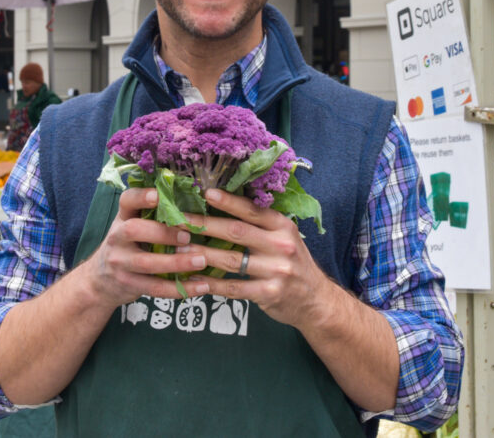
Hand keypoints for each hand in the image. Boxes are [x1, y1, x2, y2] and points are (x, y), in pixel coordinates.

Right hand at [81, 187, 210, 309]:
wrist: (101, 282)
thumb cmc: (128, 246)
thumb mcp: (132, 227)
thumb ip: (152, 216)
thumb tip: (194, 203)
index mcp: (122, 218)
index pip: (127, 201)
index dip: (141, 196)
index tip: (159, 195)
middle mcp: (117, 238)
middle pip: (134, 230)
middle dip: (162, 232)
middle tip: (188, 236)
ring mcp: (120, 263)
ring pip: (147, 263)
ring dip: (176, 263)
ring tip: (201, 261)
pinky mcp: (128, 284)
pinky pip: (155, 287)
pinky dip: (180, 288)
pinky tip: (201, 286)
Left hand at [181, 189, 329, 328]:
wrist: (316, 300)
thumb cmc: (292, 263)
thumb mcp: (284, 238)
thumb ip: (260, 225)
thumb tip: (222, 206)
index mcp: (282, 226)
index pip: (252, 210)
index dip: (228, 201)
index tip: (205, 192)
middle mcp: (281, 245)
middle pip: (236, 231)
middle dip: (204, 224)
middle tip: (178, 220)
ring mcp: (276, 270)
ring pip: (230, 260)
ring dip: (201, 253)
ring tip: (179, 248)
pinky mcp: (268, 293)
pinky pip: (233, 287)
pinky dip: (211, 283)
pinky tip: (194, 279)